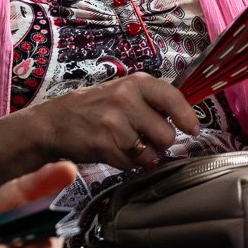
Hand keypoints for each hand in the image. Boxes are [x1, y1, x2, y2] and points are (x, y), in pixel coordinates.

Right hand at [0, 73, 200, 178]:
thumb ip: (152, 102)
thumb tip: (185, 121)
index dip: (187, 117)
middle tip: (145, 139)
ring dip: (143, 156)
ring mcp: (115, 122)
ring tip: (127, 145)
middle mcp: (126, 99)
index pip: (173, 97)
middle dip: (160, 143)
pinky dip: (127, 163)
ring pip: (151, 153)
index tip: (193, 128)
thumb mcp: (123, 92)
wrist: (54, 122)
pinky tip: (113, 151)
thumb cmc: (94, 108)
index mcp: (135, 83)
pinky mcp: (105, 144)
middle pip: (167, 134)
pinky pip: (132, 164)